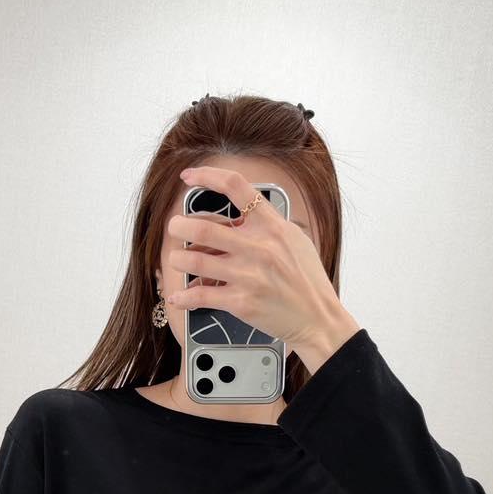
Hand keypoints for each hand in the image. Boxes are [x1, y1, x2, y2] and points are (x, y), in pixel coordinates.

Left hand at [165, 164, 359, 367]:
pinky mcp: (241, 302)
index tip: (189, 177)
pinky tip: (177, 296)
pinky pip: (201, 297)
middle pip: (202, 227)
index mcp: (272, 225)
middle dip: (178, 226)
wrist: (318, 317)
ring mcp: (248, 275)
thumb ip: (267, 225)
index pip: (235, 186)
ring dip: (178, 259)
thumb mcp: (295, 240)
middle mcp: (258, 247)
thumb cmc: (307, 280)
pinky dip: (183, 297)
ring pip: (195, 261)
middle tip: (174, 228)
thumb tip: (238, 218)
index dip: (206, 176)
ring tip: (177, 260)